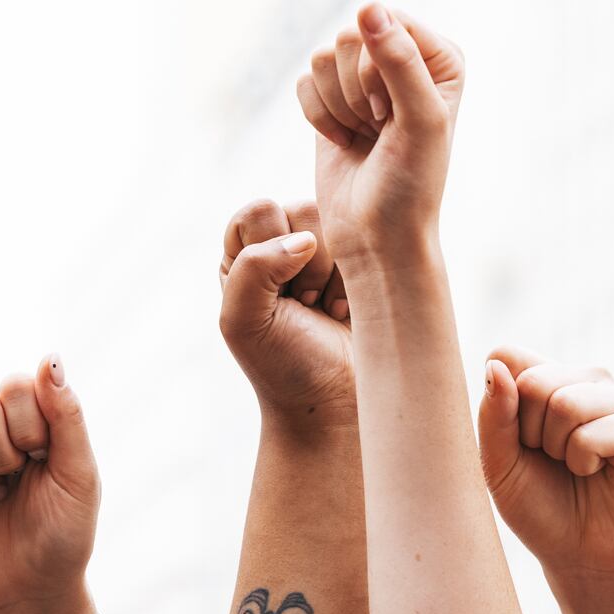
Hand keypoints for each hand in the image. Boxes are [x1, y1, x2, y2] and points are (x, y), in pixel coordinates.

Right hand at [0, 358, 99, 613]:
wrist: (32, 590)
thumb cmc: (65, 532)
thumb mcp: (79, 475)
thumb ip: (67, 414)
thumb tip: (49, 356)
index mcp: (32, 417)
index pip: (14, 385)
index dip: (29, 425)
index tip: (43, 457)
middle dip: (2, 452)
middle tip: (17, 478)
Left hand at [217, 199, 354, 436]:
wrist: (332, 403)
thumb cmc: (282, 366)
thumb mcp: (243, 320)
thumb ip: (254, 268)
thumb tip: (303, 239)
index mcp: (242, 255)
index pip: (258, 211)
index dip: (271, 248)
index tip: (277, 293)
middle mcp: (280, 247)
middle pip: (303, 210)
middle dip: (308, 265)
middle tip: (304, 305)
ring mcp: (323, 255)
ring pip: (341, 224)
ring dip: (334, 274)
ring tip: (324, 309)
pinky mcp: (359, 267)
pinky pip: (371, 246)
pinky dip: (358, 282)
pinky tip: (345, 310)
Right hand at [293, 5, 463, 267]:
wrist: (377, 237)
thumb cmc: (411, 186)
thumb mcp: (420, 121)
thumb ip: (400, 61)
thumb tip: (367, 7)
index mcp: (439, 57)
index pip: (386, 22)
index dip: (377, 68)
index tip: (393, 115)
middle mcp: (402, 60)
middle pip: (349, 37)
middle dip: (355, 90)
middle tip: (379, 129)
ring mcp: (364, 79)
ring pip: (321, 57)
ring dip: (338, 106)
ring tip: (365, 137)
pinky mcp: (331, 98)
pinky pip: (304, 82)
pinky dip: (318, 117)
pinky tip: (344, 142)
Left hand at [478, 349, 613, 583]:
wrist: (581, 555)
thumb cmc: (539, 506)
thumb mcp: (499, 464)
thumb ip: (493, 415)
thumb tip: (497, 366)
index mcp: (548, 376)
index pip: (507, 355)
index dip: (501, 404)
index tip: (517, 441)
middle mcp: (585, 378)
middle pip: (534, 381)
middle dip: (530, 434)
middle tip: (551, 459)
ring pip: (565, 403)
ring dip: (559, 449)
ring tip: (576, 465)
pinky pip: (595, 432)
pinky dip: (585, 461)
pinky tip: (599, 471)